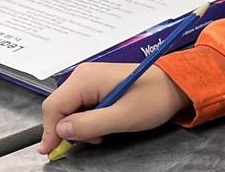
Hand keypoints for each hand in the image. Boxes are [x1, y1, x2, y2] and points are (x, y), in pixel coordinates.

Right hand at [38, 63, 187, 152]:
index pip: (53, 107)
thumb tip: (61, 131)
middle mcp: (82, 75)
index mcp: (85, 79)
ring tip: (104, 131)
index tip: (52, 151)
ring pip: (69, 109)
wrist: (175, 85)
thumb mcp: (123, 116)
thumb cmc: (153, 98)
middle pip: (59, 108)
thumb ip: (90, 124)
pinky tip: (105, 123)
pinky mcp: (95, 85)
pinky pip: (80, 106)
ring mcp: (88, 79)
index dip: (50, 131)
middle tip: (95, 139)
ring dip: (81, 126)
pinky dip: (88, 119)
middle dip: (70, 129)